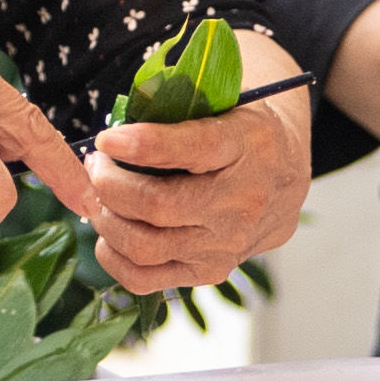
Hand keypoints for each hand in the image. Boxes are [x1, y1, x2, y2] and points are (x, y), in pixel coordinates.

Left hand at [87, 56, 315, 292]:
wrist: (285, 173)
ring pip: (144, 245)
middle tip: (94, 165)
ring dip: (106, 218)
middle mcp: (242, 200)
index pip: (190, 148)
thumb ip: (175, 110)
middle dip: (108, 184)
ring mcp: (228, 244)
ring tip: (98, 195)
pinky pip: (146, 278)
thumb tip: (112, 136)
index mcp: (247, 144)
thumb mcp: (222, 102)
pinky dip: (114, 256)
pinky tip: (109, 231)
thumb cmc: (239, 131)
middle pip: (156, 205)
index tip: (106, 139)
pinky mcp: (212, 272)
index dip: (139, 145)